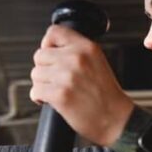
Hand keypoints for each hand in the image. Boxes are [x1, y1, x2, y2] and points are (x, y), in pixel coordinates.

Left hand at [30, 25, 134, 146]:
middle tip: (54, 80)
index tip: (50, 56)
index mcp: (87, 47)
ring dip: (41, 84)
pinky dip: (38, 97)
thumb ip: (77, 52)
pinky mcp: (60, 94)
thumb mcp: (97, 62)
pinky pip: (35, 90)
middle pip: (40, 55)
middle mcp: (76, 58)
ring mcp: (67, 76)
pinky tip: (49, 101)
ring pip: (36, 74)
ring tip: (55, 91)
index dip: (47, 44)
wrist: (116, 119)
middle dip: (44, 69)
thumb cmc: (106, 95)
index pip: (54, 32)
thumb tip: (50, 50)